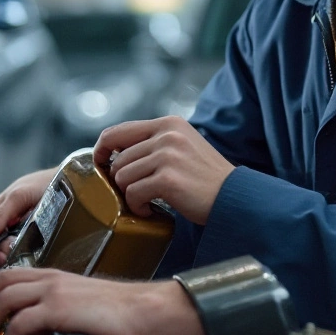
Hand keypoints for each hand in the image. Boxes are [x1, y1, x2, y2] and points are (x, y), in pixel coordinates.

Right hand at [0, 168, 54, 273]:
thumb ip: (1, 214)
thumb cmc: (47, 184)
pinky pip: (20, 259)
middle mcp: (6, 225)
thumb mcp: (20, 195)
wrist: (75, 186)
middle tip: (4, 259)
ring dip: (3, 264)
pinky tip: (22, 268)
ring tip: (13, 264)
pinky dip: (17, 266)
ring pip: (1, 256)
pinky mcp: (33, 246)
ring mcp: (18, 236)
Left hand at [0, 268, 207, 334]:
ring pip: (2, 304)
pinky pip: (18, 326)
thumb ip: (58, 313)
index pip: (8, 276)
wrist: (147, 310)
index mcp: (55, 275)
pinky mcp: (58, 309)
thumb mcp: (83, 306)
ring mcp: (53, 291)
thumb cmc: (124, 314)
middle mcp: (51, 278)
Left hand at [95, 116, 233, 225]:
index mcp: (167, 124)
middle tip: (136, 193)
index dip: (102, 149)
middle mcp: (167, 135)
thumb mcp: (182, 146)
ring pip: (122, 177)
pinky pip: (133, 194)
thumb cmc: (206, 177)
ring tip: (146, 202)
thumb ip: (153, 143)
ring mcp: (167, 156)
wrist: (234, 197)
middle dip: (121, 181)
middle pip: (118, 159)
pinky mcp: (168, 179)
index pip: (117, 132)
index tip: (101, 164)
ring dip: (129, 195)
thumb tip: (115, 154)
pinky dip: (137, 207)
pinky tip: (150, 210)